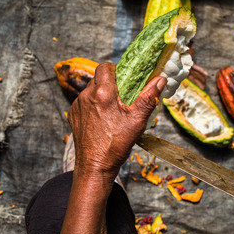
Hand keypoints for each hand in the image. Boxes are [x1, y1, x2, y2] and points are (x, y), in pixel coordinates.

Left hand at [68, 63, 165, 185]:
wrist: (94, 167)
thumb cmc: (115, 145)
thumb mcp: (137, 121)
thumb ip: (148, 97)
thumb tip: (159, 80)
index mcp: (102, 93)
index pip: (105, 67)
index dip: (116, 70)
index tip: (126, 80)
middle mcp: (86, 96)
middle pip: (98, 78)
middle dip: (111, 83)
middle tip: (123, 96)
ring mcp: (77, 106)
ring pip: (91, 90)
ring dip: (102, 95)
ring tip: (114, 110)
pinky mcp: (74, 115)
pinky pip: (84, 102)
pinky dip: (94, 106)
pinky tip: (103, 119)